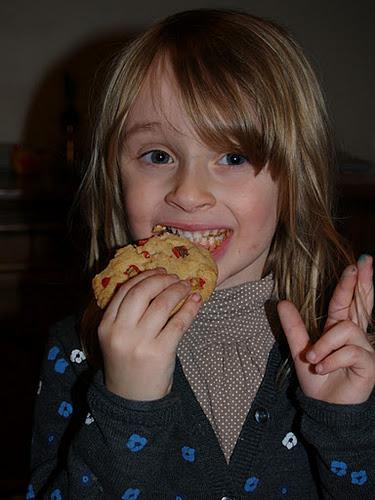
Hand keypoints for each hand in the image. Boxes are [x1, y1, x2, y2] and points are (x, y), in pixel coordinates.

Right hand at [98, 268, 201, 399]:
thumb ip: (127, 313)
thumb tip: (156, 282)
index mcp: (106, 325)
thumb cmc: (128, 363)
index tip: (159, 271)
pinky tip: (196, 301)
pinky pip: (178, 322)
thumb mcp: (117, 337)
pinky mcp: (160, 352)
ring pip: (161, 304)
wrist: (132, 400)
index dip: (144, 276)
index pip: (125, 290)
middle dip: (161, 279)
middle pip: (142, 292)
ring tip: (186, 287)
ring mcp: (140, 343)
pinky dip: (190, 308)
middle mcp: (120, 332)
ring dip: (177, 290)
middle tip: (174, 277)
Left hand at [277, 255, 374, 403]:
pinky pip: (349, 351)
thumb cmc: (317, 378)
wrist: (325, 406)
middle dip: (364, 282)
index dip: (351, 283)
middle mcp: (355, 335)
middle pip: (363, 304)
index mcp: (339, 328)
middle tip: (365, 262)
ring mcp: (364, 348)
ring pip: (345, 329)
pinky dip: (330, 360)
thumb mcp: (300, 349)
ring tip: (315, 360)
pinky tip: (323, 369)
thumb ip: (294, 327)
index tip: (359, 262)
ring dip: (324, 345)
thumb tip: (282, 302)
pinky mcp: (369, 364)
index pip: (346, 301)